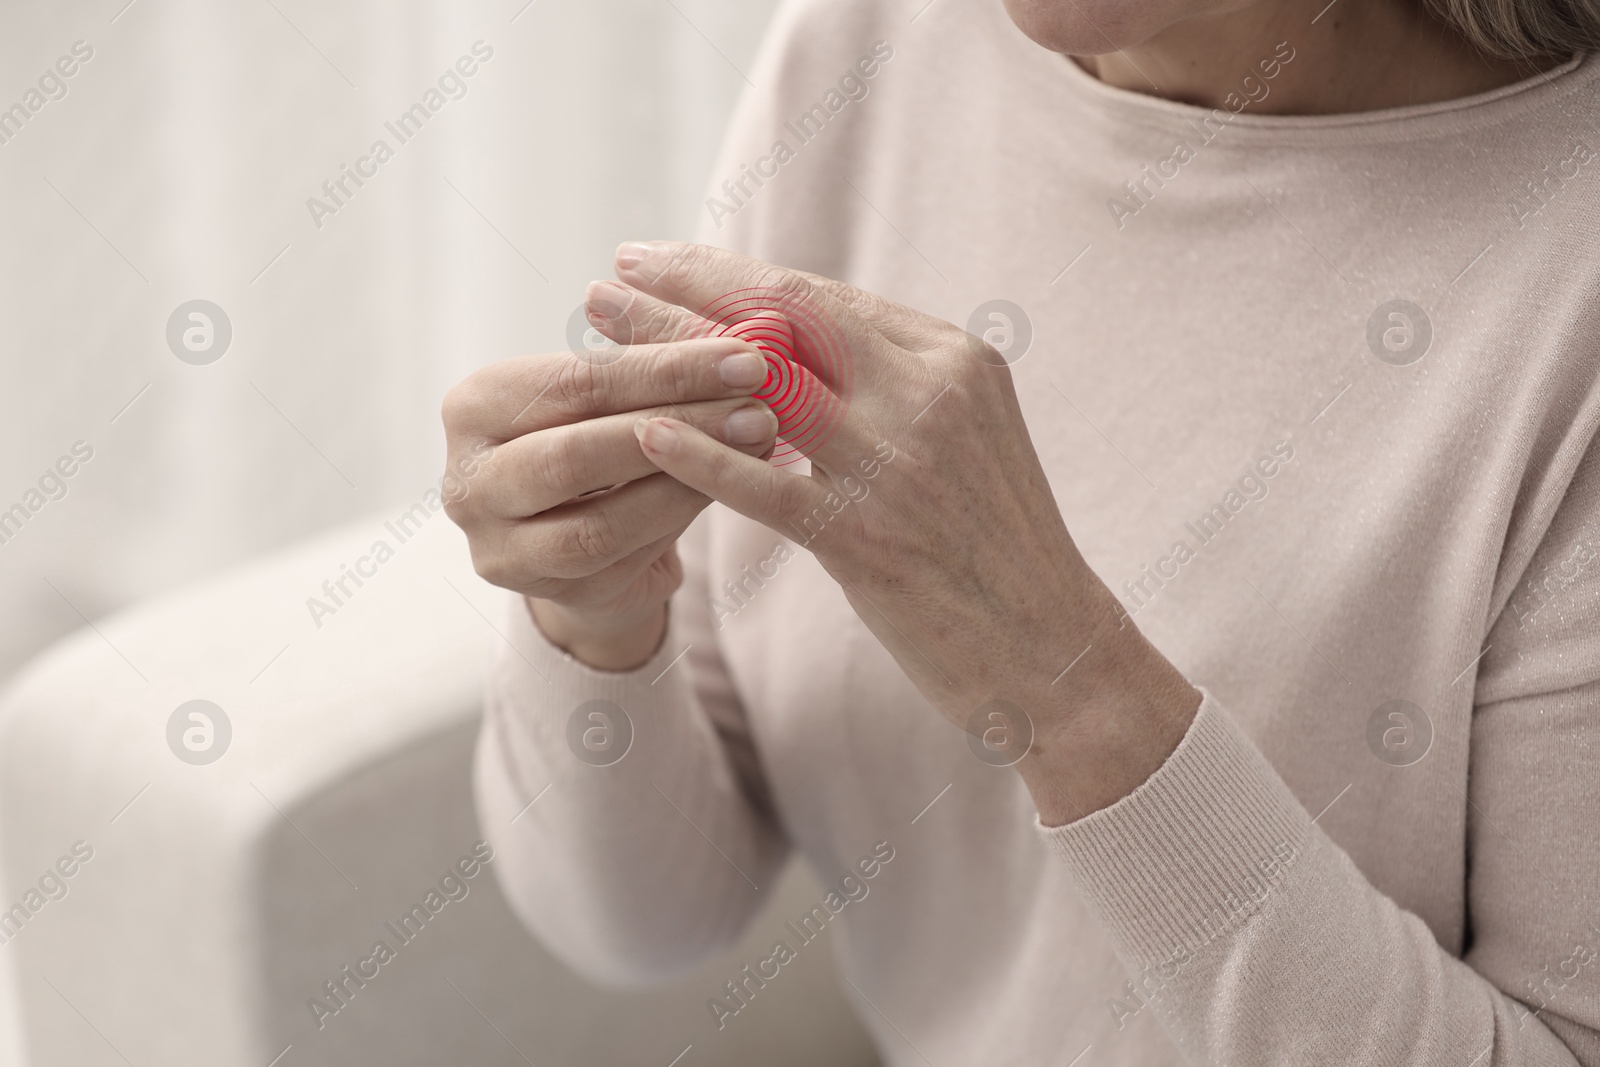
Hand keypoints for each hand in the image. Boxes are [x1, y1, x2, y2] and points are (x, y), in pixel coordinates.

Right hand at [440, 307, 778, 669]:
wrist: (589, 544)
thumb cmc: (603, 446)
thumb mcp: (611, 398)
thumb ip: (648, 365)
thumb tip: (735, 323)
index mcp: (474, 405)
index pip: (575, 381)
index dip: (665, 368)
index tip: (745, 354)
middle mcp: (467, 479)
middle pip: (577, 452)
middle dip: (678, 422)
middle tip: (758, 403)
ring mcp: (497, 545)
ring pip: (598, 518)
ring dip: (686, 480)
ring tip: (755, 442)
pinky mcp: (541, 593)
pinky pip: (618, 558)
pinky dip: (677, 518)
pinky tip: (729, 489)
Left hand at [600, 241, 1200, 820]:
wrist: (1058, 650)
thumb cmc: (1000, 549)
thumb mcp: (963, 439)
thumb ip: (892, 390)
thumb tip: (795, 355)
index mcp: (954, 359)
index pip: (819, 297)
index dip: (731, 273)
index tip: (664, 259)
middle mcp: (930, 393)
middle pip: (783, 320)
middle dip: (687, 291)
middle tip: (612, 275)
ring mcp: (901, 464)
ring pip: (762, 390)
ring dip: (671, 355)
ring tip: (601, 333)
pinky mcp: (872, 538)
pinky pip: (767, 485)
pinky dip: (699, 457)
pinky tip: (641, 432)